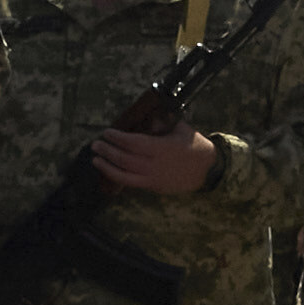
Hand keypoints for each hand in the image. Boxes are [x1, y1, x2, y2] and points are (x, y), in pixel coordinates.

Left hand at [85, 116, 213, 196]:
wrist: (208, 169)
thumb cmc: (194, 145)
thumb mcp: (180, 128)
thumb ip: (162, 123)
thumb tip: (148, 118)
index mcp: (161, 147)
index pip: (133, 142)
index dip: (117, 138)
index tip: (107, 132)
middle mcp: (155, 164)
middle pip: (124, 158)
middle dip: (108, 151)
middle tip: (96, 144)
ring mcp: (153, 178)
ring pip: (124, 174)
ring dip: (107, 166)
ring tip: (96, 159)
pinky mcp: (153, 187)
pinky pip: (131, 183)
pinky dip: (117, 177)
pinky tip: (108, 172)